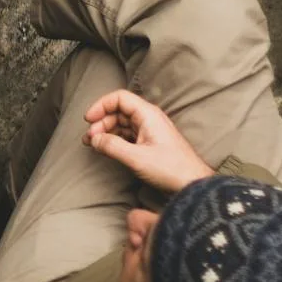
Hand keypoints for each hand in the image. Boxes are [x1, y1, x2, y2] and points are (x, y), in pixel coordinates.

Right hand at [82, 90, 215, 194]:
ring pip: (121, 123)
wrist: (192, 183)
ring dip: (105, 131)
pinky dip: (114, 140)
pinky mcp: (149, 142)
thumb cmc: (171, 169)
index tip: (88, 119)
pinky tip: (105, 148)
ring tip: (92, 144)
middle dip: (101, 122)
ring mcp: (149, 130)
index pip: (119, 98)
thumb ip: (112, 146)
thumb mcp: (137, 158)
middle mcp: (148, 119)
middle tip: (89, 138)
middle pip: (118, 111)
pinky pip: (127, 135)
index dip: (101, 106)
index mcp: (148, 115)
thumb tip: (94, 139)